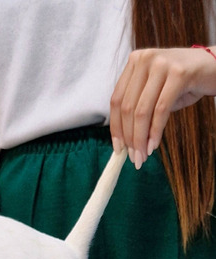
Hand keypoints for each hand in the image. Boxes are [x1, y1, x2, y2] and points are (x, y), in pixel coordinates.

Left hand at [110, 46, 215, 168]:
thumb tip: (125, 142)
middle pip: (127, 108)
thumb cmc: (184, 83)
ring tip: (142, 155)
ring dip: (141, 138)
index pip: (116, 100)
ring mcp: (161, 64)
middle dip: (129, 137)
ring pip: (142, 111)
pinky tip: (153, 145)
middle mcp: (144, 59)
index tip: (118, 148)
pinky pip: (161, 109)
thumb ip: (139, 110)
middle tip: (134, 157)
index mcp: (134, 62)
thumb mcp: (156, 93)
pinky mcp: (179, 73)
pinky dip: (155, 131)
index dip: (115, 127)